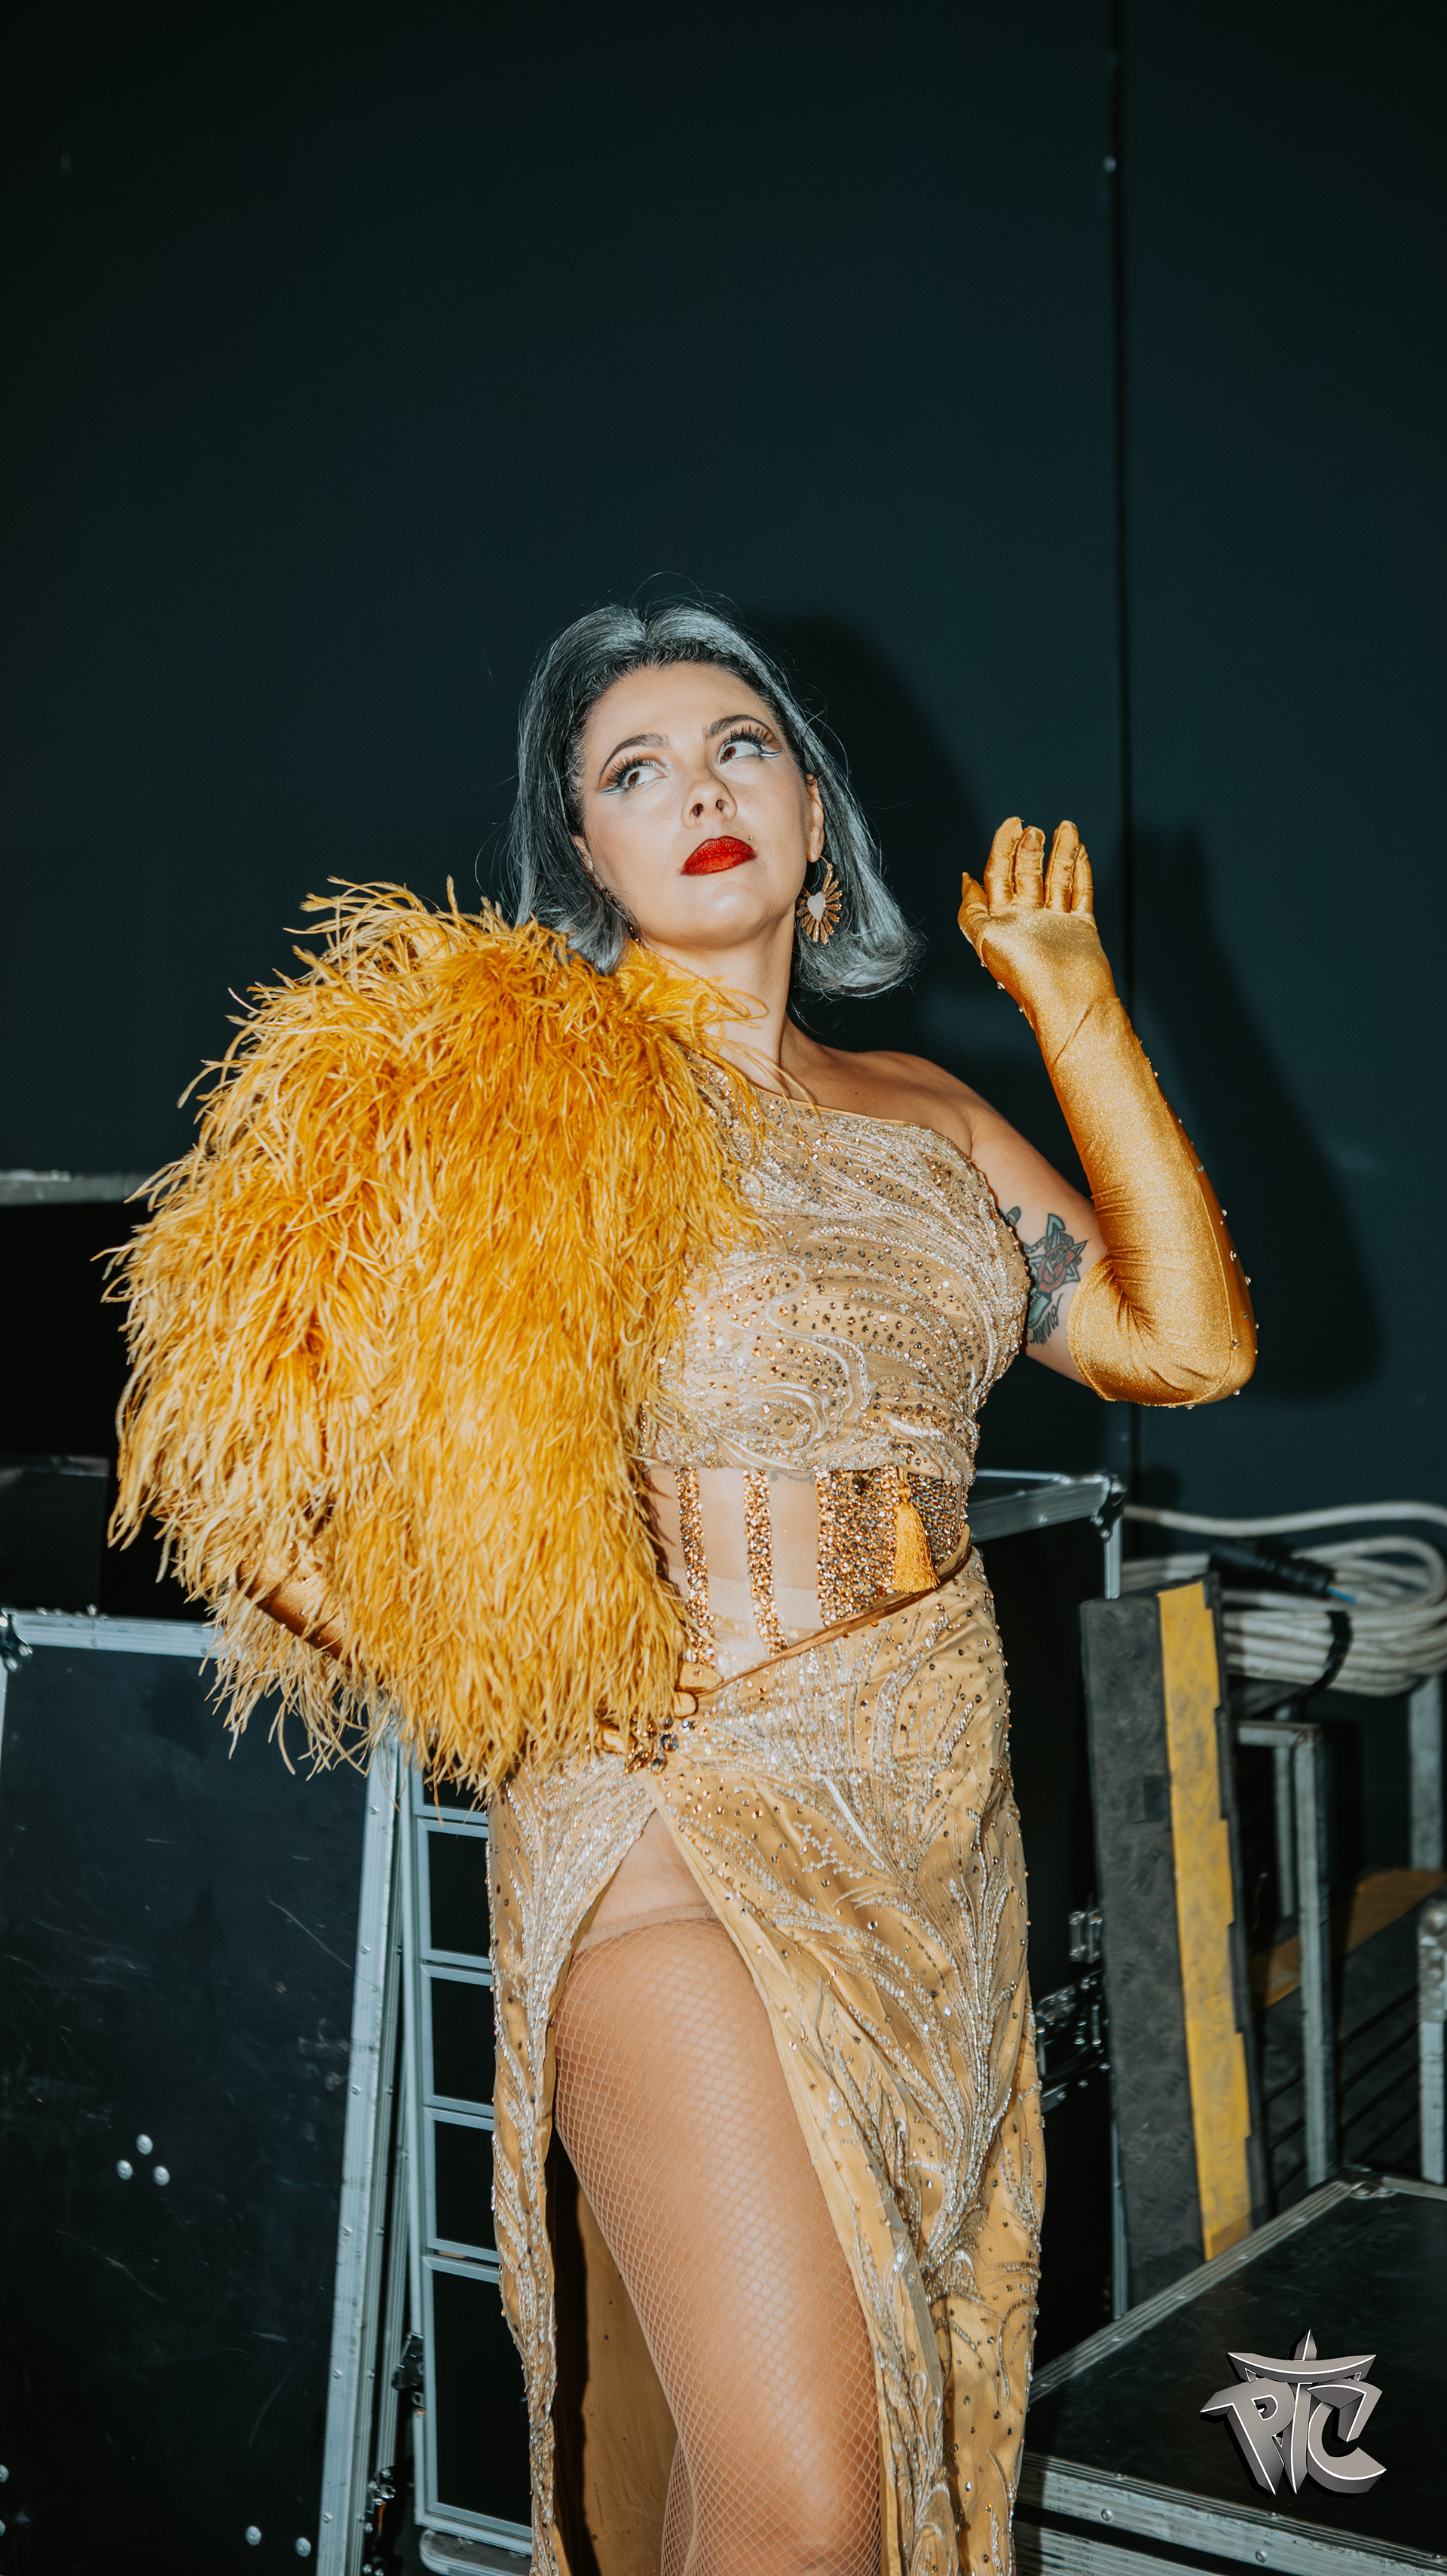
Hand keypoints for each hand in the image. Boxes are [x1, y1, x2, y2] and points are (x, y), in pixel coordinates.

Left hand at [958, 819, 1115, 1064]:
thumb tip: (966, 879)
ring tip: (1065, 826)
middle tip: (1033, 829)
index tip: (1012, 824)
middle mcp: (1027, 920)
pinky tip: (1080, 851)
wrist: (1067, 999)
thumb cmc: (1025, 975)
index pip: (998, 874)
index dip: (1002, 847)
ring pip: (1056, 878)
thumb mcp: (984, 937)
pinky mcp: (1080, 927)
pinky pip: (1080, 893)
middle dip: (1029, 848)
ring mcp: (1055, 923)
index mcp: (1002, 921)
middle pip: (1027, 873)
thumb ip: (972, 908)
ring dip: (1059, 851)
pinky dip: (1081, 871)